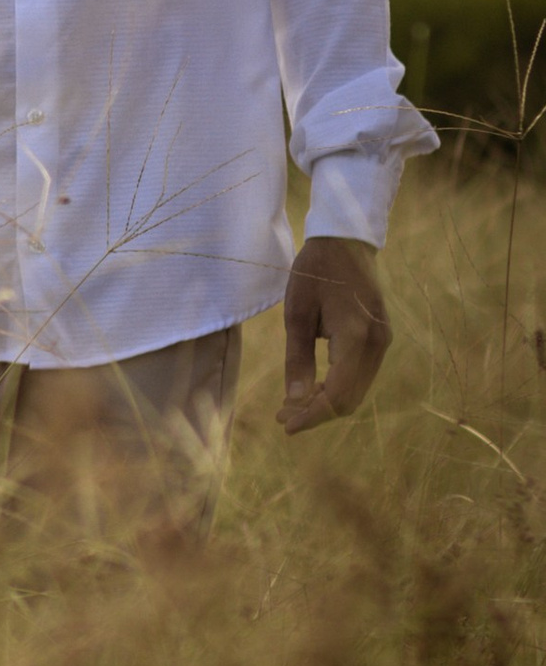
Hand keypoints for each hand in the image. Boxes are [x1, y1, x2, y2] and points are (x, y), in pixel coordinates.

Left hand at [277, 234, 391, 434]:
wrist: (346, 240)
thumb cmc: (315, 270)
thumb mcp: (296, 312)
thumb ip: (297, 359)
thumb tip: (296, 401)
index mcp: (356, 337)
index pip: (338, 395)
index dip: (312, 416)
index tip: (285, 425)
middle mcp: (377, 344)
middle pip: (351, 398)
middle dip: (317, 412)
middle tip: (283, 414)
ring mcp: (383, 342)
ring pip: (357, 390)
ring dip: (327, 402)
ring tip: (293, 403)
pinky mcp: (380, 338)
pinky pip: (360, 374)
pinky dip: (338, 386)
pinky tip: (314, 386)